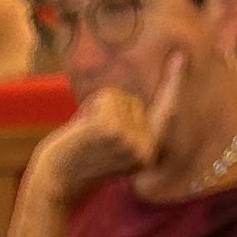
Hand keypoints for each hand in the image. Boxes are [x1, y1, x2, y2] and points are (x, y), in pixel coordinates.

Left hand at [43, 52, 184, 197]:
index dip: (175, 83)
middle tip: (92, 138)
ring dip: (98, 110)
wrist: (56, 181)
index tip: (180, 55)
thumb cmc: (81, 160)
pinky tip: (82, 131)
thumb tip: (139, 95)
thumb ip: (131, 125)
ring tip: (87, 137)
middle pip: (135, 102)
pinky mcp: (113, 130)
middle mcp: (145, 149)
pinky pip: (106, 98)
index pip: (167, 113)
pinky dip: (90, 107)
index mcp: (149, 154)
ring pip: (120, 99)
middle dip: (111, 110)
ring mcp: (130, 140)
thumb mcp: (114, 145)